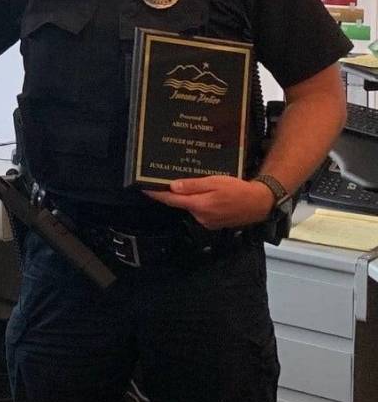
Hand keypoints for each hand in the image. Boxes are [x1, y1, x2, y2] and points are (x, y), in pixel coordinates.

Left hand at [143, 176, 273, 229]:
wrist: (259, 204)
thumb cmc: (237, 190)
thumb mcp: (215, 182)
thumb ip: (193, 185)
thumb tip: (173, 186)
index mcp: (199, 205)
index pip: (171, 200)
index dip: (156, 194)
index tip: (144, 188)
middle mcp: (200, 216)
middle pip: (181, 203)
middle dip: (176, 193)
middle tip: (172, 178)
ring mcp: (206, 222)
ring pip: (191, 207)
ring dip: (190, 197)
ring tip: (196, 185)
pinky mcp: (213, 223)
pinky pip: (201, 211)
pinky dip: (200, 203)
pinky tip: (209, 195)